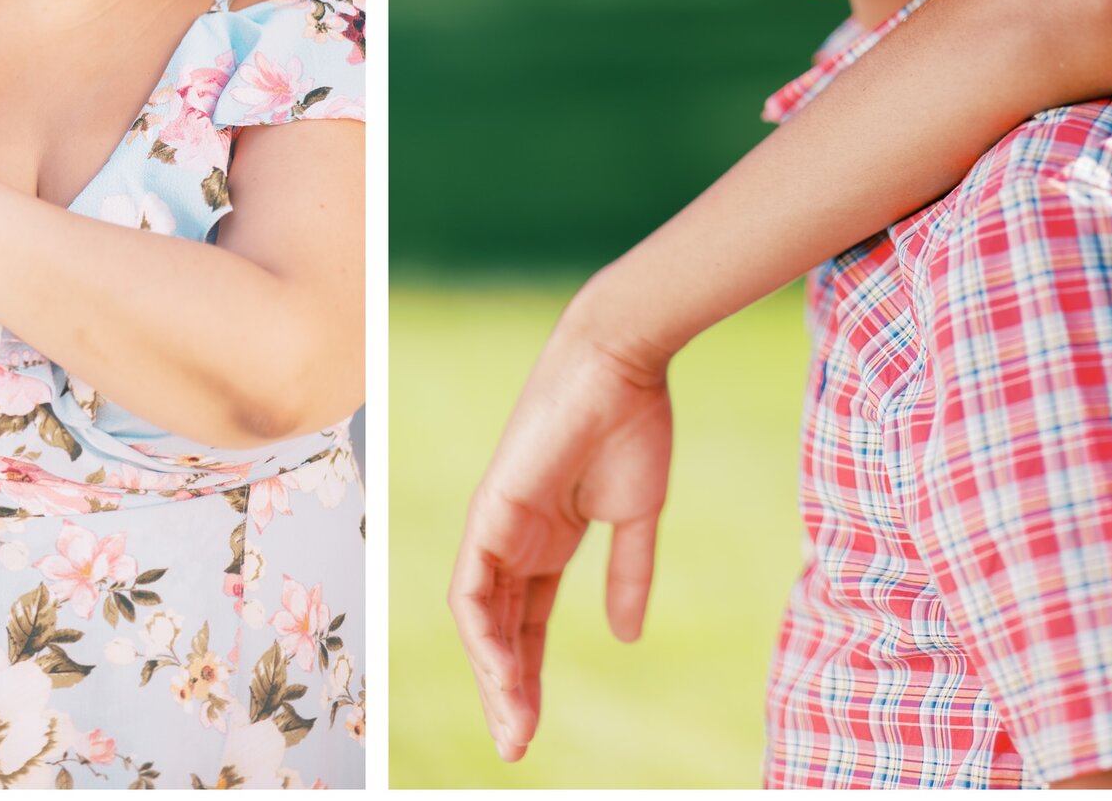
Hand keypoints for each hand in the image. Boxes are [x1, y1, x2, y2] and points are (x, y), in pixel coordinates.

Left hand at [450, 304, 674, 762]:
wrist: (621, 364)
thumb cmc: (633, 425)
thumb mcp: (637, 517)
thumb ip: (629, 574)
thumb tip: (626, 635)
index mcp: (544, 539)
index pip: (524, 621)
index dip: (527, 673)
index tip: (533, 727)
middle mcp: (511, 537)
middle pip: (497, 629)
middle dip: (506, 690)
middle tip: (515, 746)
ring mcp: (496, 524)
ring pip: (479, 618)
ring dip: (494, 677)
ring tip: (513, 728)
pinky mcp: (490, 510)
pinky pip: (474, 588)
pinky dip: (485, 636)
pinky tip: (504, 675)